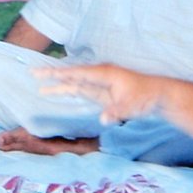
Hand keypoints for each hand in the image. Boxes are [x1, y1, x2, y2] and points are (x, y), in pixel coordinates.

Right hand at [36, 63, 161, 124]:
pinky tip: (58, 91)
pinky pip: (80, 89)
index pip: (77, 73)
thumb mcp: (132, 106)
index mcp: (104, 74)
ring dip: (58, 84)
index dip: (60, 73)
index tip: (44, 73)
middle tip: (33, 73)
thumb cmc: (146, 97)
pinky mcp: (101, 92)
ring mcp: (99, 83)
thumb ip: (116, 112)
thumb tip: (103, 120)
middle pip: (71, 74)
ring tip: (40, 86)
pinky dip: (67, 89)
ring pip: (74, 82)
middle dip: (52, 75)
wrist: (159, 95)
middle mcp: (98, 76)